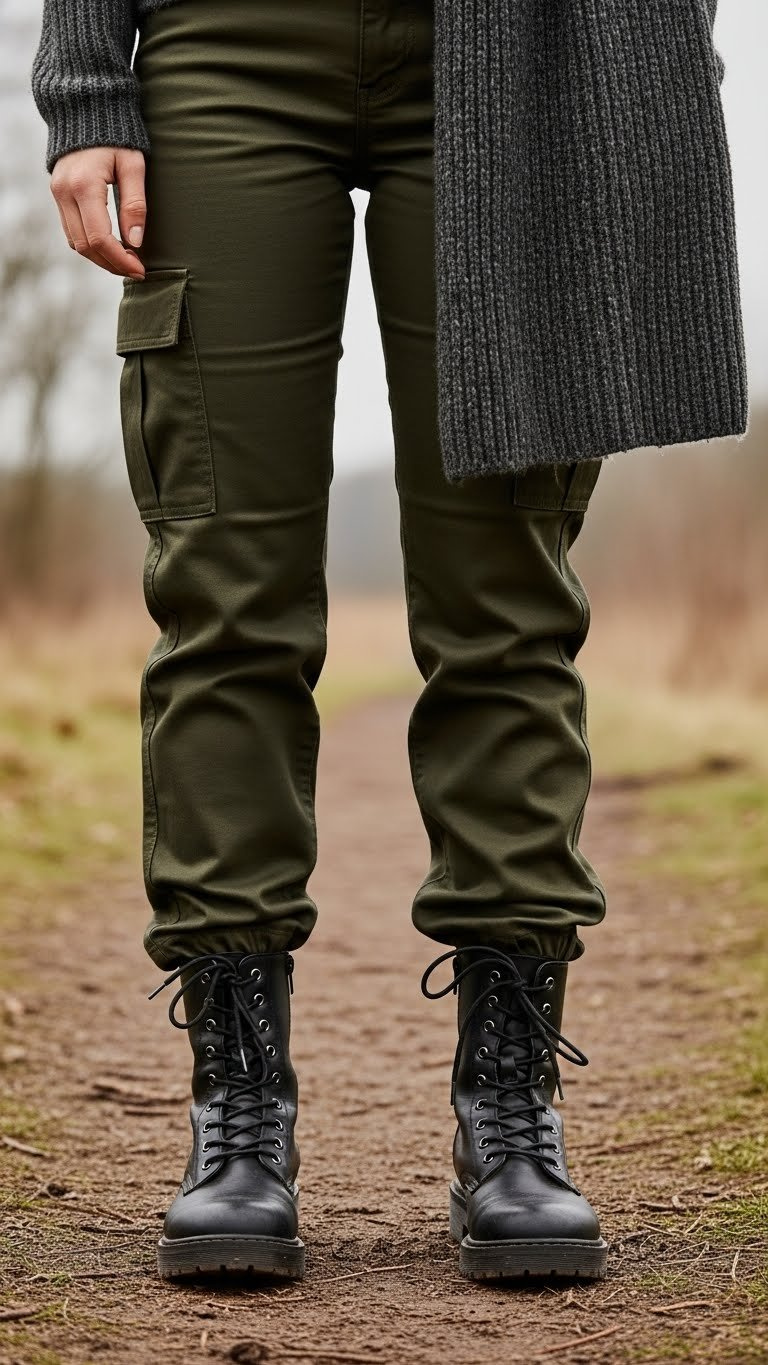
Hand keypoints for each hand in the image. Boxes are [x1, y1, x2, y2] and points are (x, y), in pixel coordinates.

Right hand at [50, 147, 146, 278]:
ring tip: (126, 261)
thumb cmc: (116, 136)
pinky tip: (111, 247)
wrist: (86, 111)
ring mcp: (58, 195)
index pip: (99, 238)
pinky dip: (90, 245)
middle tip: (136, 269)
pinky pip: (71, 231)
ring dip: (100, 258)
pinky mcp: (58, 196)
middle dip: (111, 264)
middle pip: (85, 246)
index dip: (120, 260)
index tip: (140, 269)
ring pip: (75, 243)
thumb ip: (135, 204)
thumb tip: (135, 242)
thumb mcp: (133, 165)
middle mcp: (65, 193)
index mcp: (84, 186)